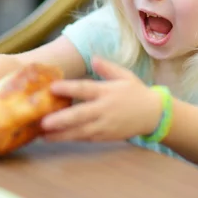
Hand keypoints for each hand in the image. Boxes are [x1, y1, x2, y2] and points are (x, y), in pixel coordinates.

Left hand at [40, 56, 162, 141]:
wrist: (154, 115)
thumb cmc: (136, 92)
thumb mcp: (125, 75)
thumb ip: (107, 67)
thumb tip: (93, 58)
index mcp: (107, 91)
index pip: (85, 89)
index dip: (69, 88)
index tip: (52, 87)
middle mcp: (104, 109)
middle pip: (80, 115)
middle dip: (61, 120)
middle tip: (43, 122)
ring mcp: (105, 125)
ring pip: (81, 131)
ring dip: (61, 134)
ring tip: (43, 136)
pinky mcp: (106, 136)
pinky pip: (86, 138)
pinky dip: (71, 138)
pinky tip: (56, 139)